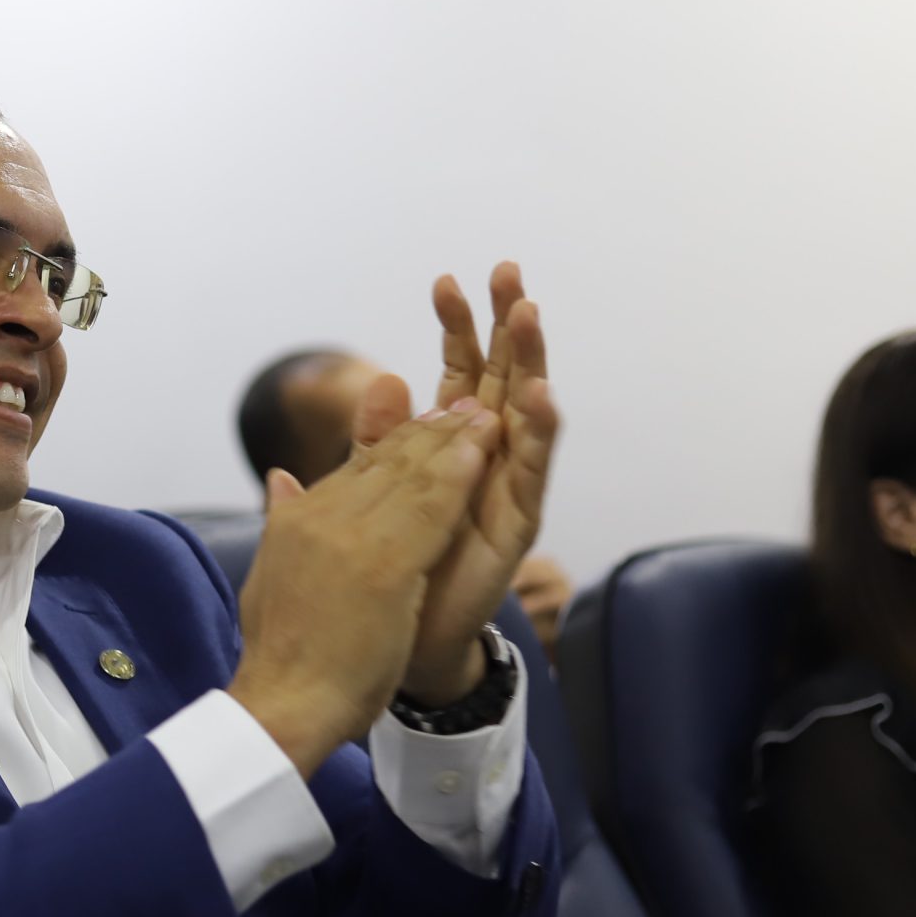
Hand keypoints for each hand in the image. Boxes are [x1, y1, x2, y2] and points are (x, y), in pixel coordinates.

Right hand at [229, 392, 499, 775]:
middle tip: (465, 406)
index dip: (396, 440)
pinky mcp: (386, 566)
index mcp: (297, 519)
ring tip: (482, 416)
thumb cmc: (281, 656)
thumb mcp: (270, 573)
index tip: (427, 421)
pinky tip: (484, 452)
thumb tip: (281, 477)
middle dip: (430, 431)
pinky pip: (432, 508)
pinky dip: (459, 475)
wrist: (283, 704)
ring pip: (413, 475)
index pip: (357, 467)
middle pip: (386, 461)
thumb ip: (282, 518)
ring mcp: (352, 538)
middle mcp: (322, 517)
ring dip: (453, 442)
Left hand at [381, 262, 561, 705]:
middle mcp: (485, 458)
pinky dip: (538, 432)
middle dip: (505, 326)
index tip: (445, 280)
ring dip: (530, 362)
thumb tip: (378, 380)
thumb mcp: (376, 491)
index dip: (454, 328)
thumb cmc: (391, 569)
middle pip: (500, 378)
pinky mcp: (518, 522)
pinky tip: (538, 396)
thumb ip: (381, 439)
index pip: (457, 372)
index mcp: (448, 445)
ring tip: (529, 313)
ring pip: (526, 412)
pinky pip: (533, 471)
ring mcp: (506, 487)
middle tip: (508, 272)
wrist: (397, 644)